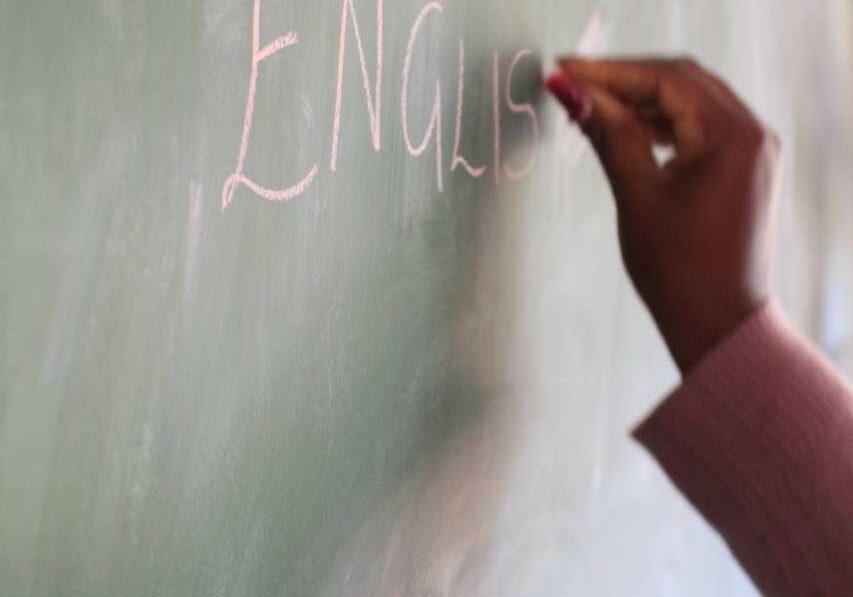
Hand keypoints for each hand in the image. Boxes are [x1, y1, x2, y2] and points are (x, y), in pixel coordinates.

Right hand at [547, 58, 781, 372]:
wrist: (718, 324)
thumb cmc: (681, 271)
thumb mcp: (637, 196)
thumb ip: (608, 134)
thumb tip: (573, 92)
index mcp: (732, 136)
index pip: (666, 80)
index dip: (610, 72)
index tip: (566, 72)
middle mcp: (751, 134)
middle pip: (680, 82)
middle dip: (624, 80)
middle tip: (572, 82)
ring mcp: (751, 150)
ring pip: (689, 102)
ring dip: (641, 100)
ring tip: (592, 107)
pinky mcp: (741, 168)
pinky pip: (698, 127)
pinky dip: (661, 123)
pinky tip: (628, 130)